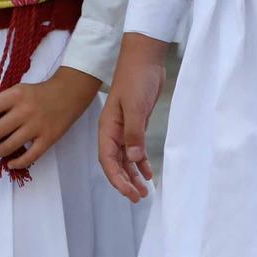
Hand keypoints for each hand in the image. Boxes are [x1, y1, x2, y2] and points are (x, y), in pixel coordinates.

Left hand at [0, 66, 100, 172]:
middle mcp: (25, 111)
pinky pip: (30, 157)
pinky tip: (11, 163)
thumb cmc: (39, 92)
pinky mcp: (48, 139)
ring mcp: (37, 126)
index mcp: (16, 95)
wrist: (68, 94)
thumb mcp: (18, 89)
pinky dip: (17, 163)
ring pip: (9, 146)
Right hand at [98, 34, 167, 201]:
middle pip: (116, 163)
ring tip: (144, 192)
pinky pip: (136, 149)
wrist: (145, 58)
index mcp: (107, 128)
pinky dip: (142, 162)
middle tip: (138, 198)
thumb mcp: (135, 106)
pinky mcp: (137, 124)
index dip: (117, 179)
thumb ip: (134, 133)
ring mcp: (125, 128)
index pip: (108, 160)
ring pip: (126, 159)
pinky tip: (149, 173)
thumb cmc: (136, 78)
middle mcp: (113, 131)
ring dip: (134, 175)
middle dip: (125, 182)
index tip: (129, 193)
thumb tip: (133, 159)